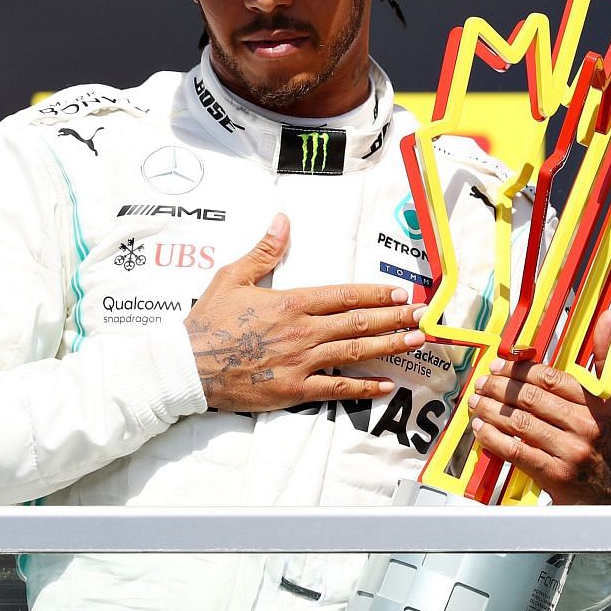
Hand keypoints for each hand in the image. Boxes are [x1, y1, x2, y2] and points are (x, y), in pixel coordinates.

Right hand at [183, 213, 424, 413]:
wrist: (189, 366)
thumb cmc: (208, 321)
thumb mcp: (231, 277)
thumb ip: (263, 251)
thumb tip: (283, 220)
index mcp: (291, 302)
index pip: (343, 295)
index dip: (375, 293)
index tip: (399, 292)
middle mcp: (304, 331)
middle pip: (358, 322)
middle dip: (394, 317)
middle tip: (422, 314)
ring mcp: (302, 362)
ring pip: (356, 351)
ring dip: (390, 345)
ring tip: (416, 341)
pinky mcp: (296, 390)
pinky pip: (337, 389)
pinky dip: (364, 387)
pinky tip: (387, 385)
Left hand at [467, 309, 610, 505]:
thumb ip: (610, 358)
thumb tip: (607, 316)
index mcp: (602, 404)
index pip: (551, 378)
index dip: (520, 369)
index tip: (500, 365)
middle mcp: (588, 427)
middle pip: (531, 399)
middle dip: (499, 388)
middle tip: (482, 382)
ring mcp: (571, 453)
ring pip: (519, 424)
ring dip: (490, 410)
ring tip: (476, 401)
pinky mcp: (556, 477)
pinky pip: (515, 452)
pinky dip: (493, 438)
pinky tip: (481, 430)